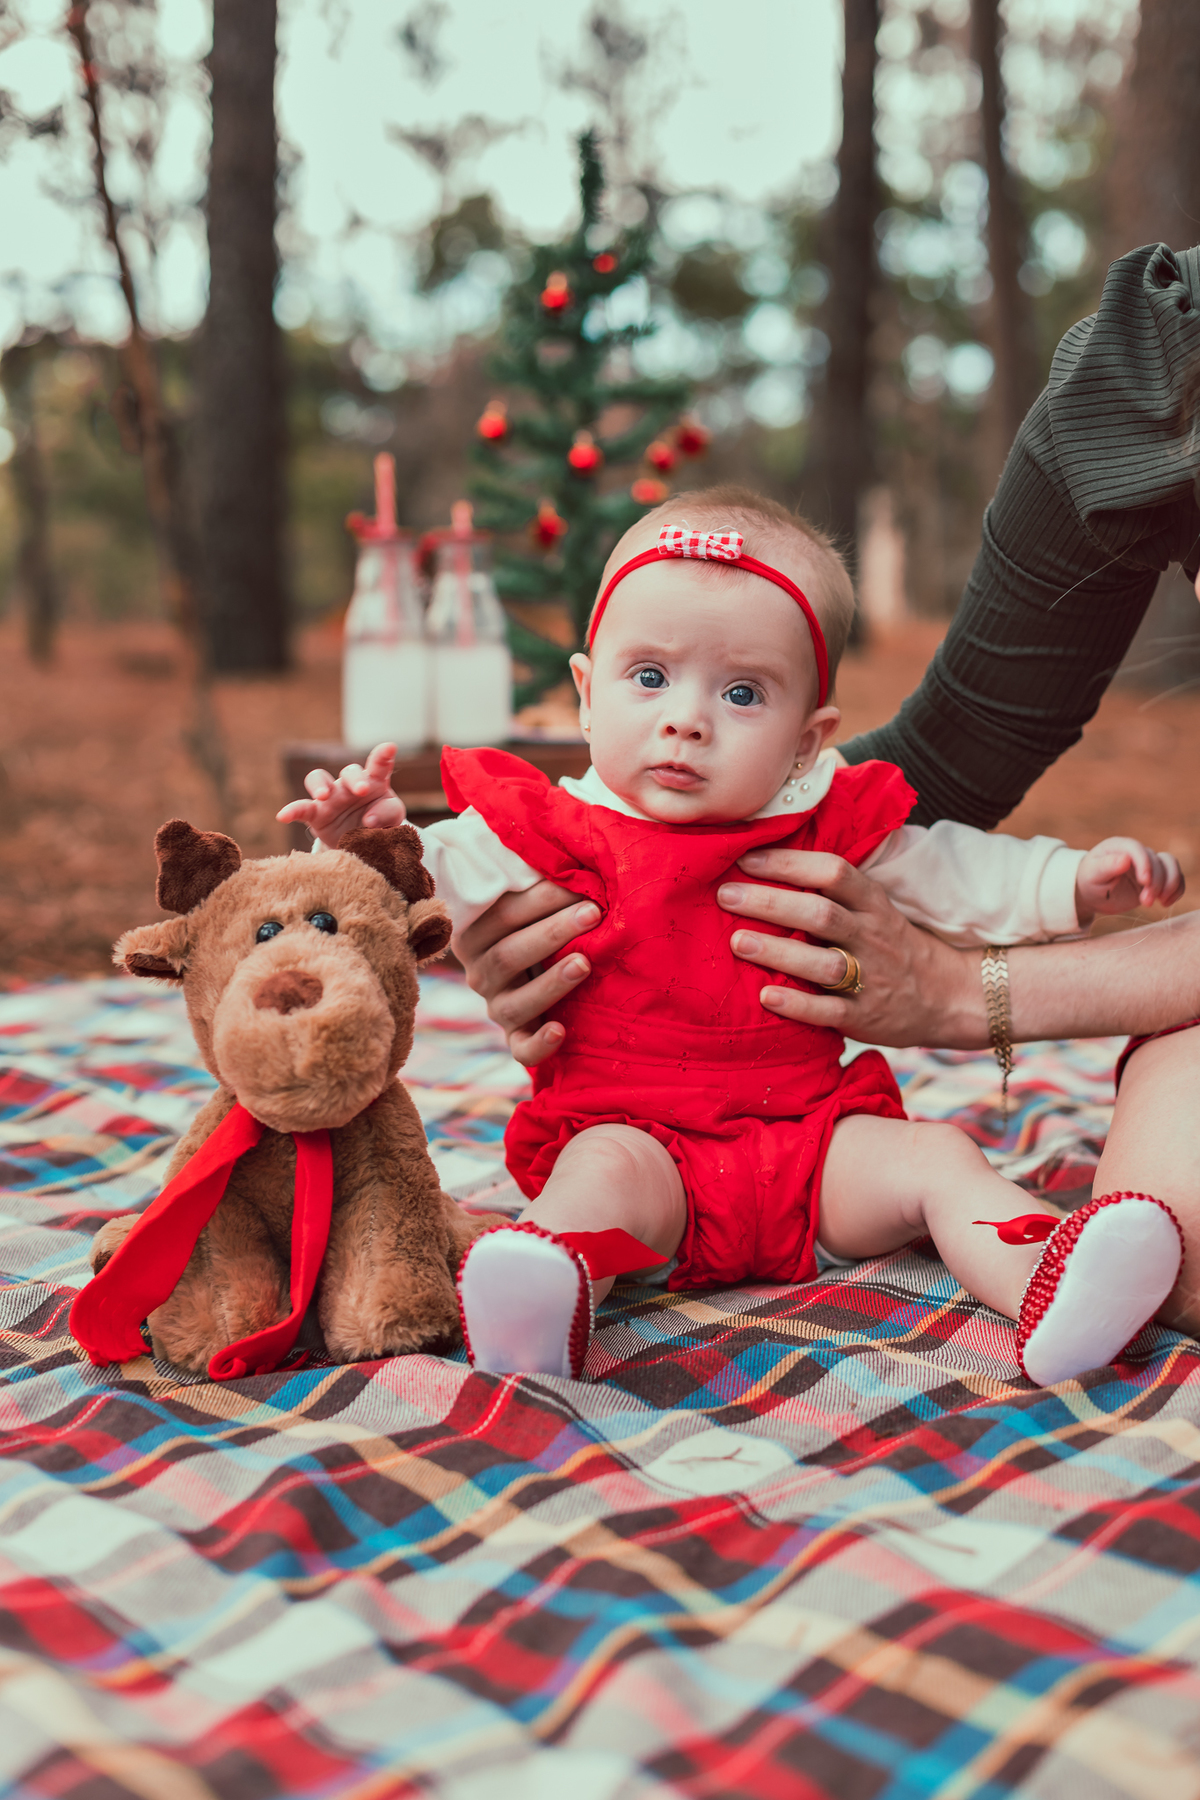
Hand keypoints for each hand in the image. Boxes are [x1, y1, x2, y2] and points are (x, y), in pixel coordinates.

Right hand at [276, 742, 406, 848]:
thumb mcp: (392, 819)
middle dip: (355, 779)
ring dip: (320, 785)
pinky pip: (301, 809)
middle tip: (363, 790)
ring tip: (323, 796)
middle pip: (349, 772)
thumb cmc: (380, 823)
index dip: (382, 755)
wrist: (363, 845)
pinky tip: (283, 816)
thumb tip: (369, 820)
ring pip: (319, 778)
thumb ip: (388, 814)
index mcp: (374, 783)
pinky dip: (292, 811)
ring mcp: (331, 798)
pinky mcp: (316, 814)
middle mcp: (350, 786)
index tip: (390, 749)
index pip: (378, 766)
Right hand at [455, 881, 600, 1066]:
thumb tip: (566, 844)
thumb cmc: (540, 924)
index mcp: (475, 933)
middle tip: (592, 913)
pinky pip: (521, 1049)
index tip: (578, 884)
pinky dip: (539, 1043)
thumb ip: (536, 879)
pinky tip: (561, 1031)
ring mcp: (496, 1008)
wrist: (536, 979)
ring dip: (550, 983)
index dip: (539, 899)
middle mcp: (479, 973)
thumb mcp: (530, 902)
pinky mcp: (516, 1038)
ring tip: (584, 963)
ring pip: (514, 1002)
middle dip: (552, 933)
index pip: (501, 914)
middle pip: (508, 955)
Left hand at [717, 847, 983, 1048]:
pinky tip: (766, 997)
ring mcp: (869, 977)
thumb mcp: (874, 908)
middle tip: (726, 895)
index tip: (746, 860)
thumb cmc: (892, 946)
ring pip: (822, 963)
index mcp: (872, 904)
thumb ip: (833, 891)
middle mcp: (871, 936)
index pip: (833, 873)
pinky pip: (828, 1011)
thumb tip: (769, 860)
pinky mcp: (863, 1016)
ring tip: (738, 942)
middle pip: (820, 913)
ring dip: (778, 952)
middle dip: (770, 902)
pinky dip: (796, 1005)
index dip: (789, 863)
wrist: (948, 997)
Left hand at [1075, 837, 1184, 919]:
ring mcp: (1149, 864)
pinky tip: (1166, 902)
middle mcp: (1137, 852)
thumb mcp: (1093, 875)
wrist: (1094, 893)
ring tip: (1160, 902)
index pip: (1137, 849)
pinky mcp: (1157, 877)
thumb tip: (1124, 859)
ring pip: (1171, 865)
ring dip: (1170, 885)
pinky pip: (1176, 877)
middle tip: (1145, 902)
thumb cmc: (1090, 881)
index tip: (1145, 882)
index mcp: (1119, 846)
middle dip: (1155, 883)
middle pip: (1157, 861)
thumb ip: (1107, 866)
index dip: (1144, 863)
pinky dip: (1177, 889)